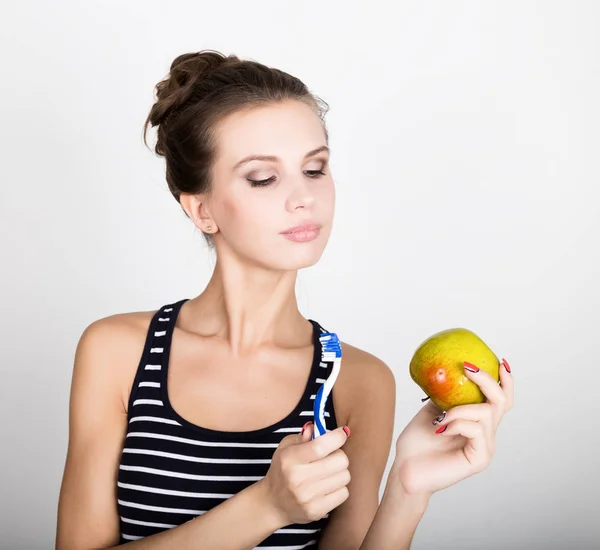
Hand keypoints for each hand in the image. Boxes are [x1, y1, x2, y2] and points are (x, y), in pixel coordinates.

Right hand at [262, 423, 350, 525]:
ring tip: (328, 472)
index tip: (342, 433)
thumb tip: (316, 427)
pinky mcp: (316, 511)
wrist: (273, 503)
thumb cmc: (282, 470)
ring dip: (340, 471)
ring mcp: (308, 497)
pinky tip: (327, 486)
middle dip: (339, 454)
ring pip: (345, 476)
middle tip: (331, 456)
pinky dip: (339, 487)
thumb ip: (303, 436)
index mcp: (290, 459)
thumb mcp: (286, 448)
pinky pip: (344, 493)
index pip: (320, 446)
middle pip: (340, 460)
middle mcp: (298, 478)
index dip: (337, 437)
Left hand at [392, 358, 513, 496]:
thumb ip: (446, 395)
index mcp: (478, 422)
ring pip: (485, 413)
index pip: (500, 400)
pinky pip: (476, 430)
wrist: (406, 469)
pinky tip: (441, 429)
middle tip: (468, 368)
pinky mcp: (479, 459)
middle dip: (487, 381)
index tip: (499, 361)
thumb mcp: (431, 410)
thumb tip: (448, 370)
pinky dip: (457, 423)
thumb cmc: (416, 443)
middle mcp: (486, 434)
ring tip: (440, 417)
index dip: (505, 381)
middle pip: (502, 402)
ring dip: (459, 409)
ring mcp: (485, 447)